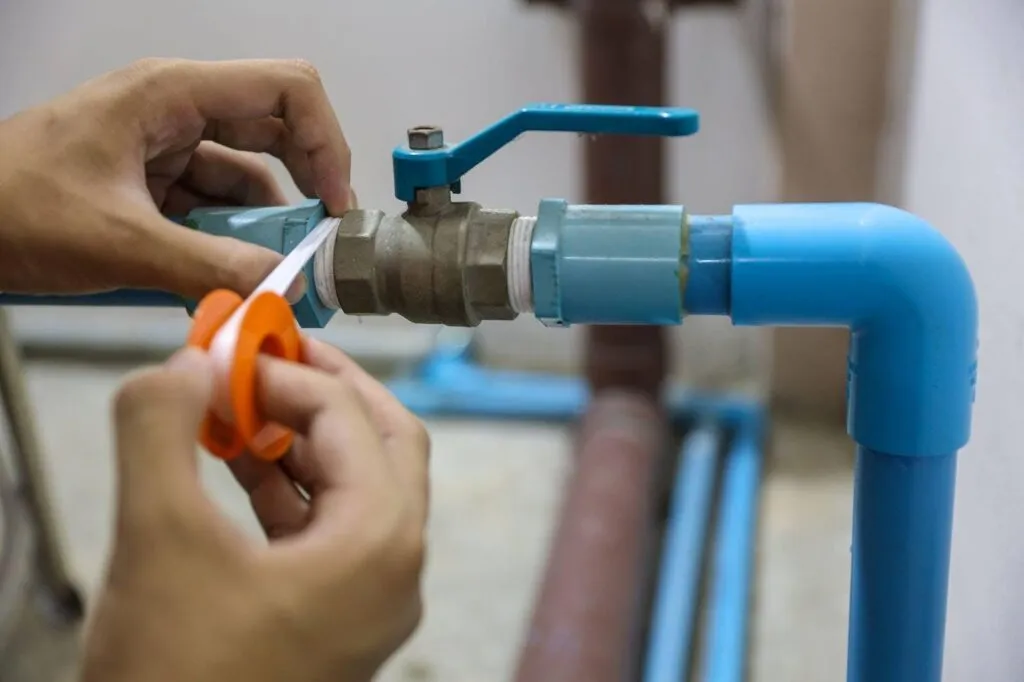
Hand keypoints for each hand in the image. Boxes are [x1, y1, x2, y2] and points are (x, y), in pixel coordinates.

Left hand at [0, 58, 352, 298]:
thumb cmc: (4, 205)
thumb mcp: (118, 242)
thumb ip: (209, 266)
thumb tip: (282, 284)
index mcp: (169, 95)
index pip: (286, 91)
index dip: (326, 143)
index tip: (334, 204)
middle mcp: (175, 112)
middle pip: (276, 137)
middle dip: (304, 193)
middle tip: (315, 247)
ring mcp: (164, 148)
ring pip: (246, 182)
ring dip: (263, 230)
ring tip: (265, 278)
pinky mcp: (153, 185)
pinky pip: (214, 209)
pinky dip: (228, 245)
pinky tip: (227, 279)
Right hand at [81, 340, 428, 681]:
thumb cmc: (178, 678)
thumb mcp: (157, 538)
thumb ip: (161, 429)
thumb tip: (183, 363)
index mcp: (381, 540)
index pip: (350, 418)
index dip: (289, 372)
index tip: (228, 352)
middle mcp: (396, 567)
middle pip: (383, 442)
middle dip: (325, 392)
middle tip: (268, 357)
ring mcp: (373, 598)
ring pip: (357, 485)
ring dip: (302, 438)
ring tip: (237, 407)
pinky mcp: (338, 619)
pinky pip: (329, 529)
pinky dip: (290, 488)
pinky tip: (236, 465)